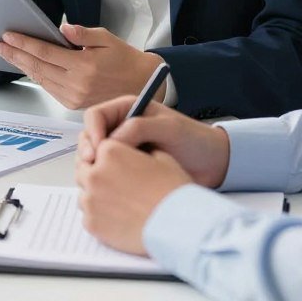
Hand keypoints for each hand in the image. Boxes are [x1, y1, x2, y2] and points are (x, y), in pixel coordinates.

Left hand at [0, 24, 165, 109]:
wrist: (144, 85)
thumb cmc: (125, 59)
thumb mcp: (107, 38)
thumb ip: (83, 34)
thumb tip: (62, 29)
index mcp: (84, 65)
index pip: (45, 52)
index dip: (24, 43)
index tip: (8, 36)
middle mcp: (76, 84)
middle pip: (37, 67)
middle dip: (14, 54)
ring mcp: (74, 97)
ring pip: (40, 79)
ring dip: (21, 65)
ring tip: (6, 53)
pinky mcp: (74, 104)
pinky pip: (49, 87)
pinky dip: (35, 75)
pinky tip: (26, 66)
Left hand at [76, 139, 192, 254]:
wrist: (177, 226)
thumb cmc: (172, 191)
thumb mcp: (162, 157)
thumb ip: (141, 150)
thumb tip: (135, 153)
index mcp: (110, 152)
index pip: (98, 148)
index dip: (108, 157)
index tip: (117, 166)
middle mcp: (95, 173)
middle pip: (85, 170)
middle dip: (97, 175)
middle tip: (116, 186)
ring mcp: (90, 200)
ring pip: (84, 194)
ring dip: (96, 196)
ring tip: (118, 203)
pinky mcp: (91, 223)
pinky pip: (87, 216)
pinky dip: (98, 216)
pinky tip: (116, 218)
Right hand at [77, 95, 229, 188]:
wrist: (213, 163)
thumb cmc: (193, 139)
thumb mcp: (168, 128)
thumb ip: (138, 128)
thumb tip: (110, 142)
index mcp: (126, 110)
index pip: (95, 116)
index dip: (92, 132)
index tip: (98, 151)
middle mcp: (120, 128)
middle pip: (89, 137)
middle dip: (88, 152)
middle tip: (95, 168)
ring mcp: (123, 149)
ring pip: (95, 158)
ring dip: (95, 168)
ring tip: (105, 180)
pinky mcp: (127, 169)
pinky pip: (107, 173)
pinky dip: (105, 180)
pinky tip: (114, 190)